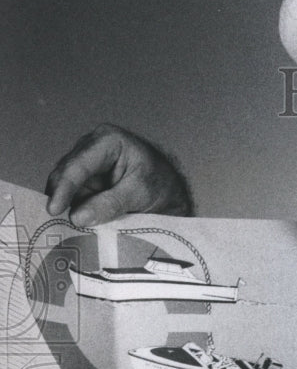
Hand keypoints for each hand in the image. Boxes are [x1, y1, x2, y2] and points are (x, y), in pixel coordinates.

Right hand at [46, 124, 193, 227]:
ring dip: (67, 208)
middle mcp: (91, 148)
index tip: (54, 209)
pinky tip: (72, 226)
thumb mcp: (139, 194)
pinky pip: (74, 198)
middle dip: (61, 198)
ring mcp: (86, 165)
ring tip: (65, 228)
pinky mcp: (86, 182)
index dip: (64, 188)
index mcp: (107, 141)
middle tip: (55, 223)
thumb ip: (109, 204)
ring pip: (67, 188)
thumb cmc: (160, 184)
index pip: (79, 164)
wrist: (170, 192)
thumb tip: (77, 217)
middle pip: (66, 174)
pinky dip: (74, 211)